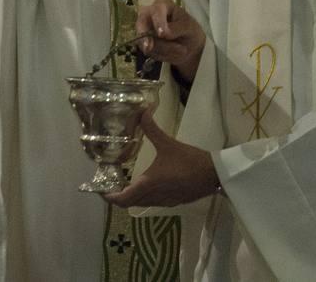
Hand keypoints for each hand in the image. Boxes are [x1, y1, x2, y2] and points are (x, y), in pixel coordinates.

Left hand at [102, 110, 219, 207]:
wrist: (214, 175)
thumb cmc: (190, 160)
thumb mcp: (168, 143)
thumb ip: (152, 128)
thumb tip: (142, 111)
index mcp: (148, 184)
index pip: (122, 199)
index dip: (109, 197)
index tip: (101, 189)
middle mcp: (153, 196)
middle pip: (128, 204)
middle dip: (117, 196)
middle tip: (111, 184)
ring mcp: (164, 202)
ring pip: (140, 204)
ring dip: (131, 197)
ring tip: (125, 183)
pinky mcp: (173, 202)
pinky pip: (152, 203)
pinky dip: (143, 197)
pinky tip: (146, 184)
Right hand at [136, 0, 204, 83]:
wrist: (189, 46)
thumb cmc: (189, 30)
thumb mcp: (189, 27)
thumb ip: (176, 28)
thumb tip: (163, 34)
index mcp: (162, 4)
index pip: (156, 10)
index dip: (158, 22)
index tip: (162, 33)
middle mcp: (149, 14)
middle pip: (141, 24)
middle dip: (146, 37)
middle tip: (149, 48)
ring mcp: (144, 30)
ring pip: (145, 41)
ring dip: (163, 50)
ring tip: (181, 51)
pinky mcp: (144, 44)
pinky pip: (149, 52)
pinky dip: (162, 56)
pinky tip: (173, 54)